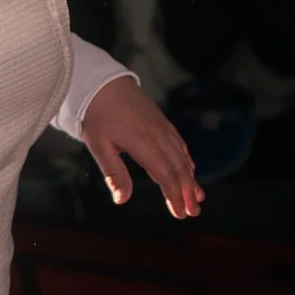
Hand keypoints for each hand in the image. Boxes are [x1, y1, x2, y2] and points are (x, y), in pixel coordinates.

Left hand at [80, 76, 202, 218]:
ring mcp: (162, 127)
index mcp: (143, 144)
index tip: (180, 213)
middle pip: (178, 169)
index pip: (165, 175)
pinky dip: (186, 159)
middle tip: (194, 212)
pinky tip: (190, 168)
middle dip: (187, 192)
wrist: (101, 81)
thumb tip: (122, 200)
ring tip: (198, 196)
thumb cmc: (96, 115)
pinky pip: (179, 143)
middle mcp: (158, 136)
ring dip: (191, 178)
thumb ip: (113, 173)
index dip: (174, 195)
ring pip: (182, 157)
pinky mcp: (161, 121)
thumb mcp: (99, 146)